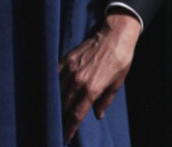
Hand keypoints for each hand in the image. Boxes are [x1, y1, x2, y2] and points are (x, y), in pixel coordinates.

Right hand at [58, 11, 140, 142]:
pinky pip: (55, 77)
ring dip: (54, 105)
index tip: (64, 138)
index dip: (69, 129)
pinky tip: (51, 94)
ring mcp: (71, 70)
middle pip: (63, 106)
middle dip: (59, 119)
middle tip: (57, 128)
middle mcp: (78, 81)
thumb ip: (105, 100)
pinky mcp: (67, 60)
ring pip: (57, 93)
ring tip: (52, 114)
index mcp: (92, 89)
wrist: (116, 35)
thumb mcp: (118, 82)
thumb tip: (98, 115)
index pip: (76, 115)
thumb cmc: (121, 59)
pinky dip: (52, 87)